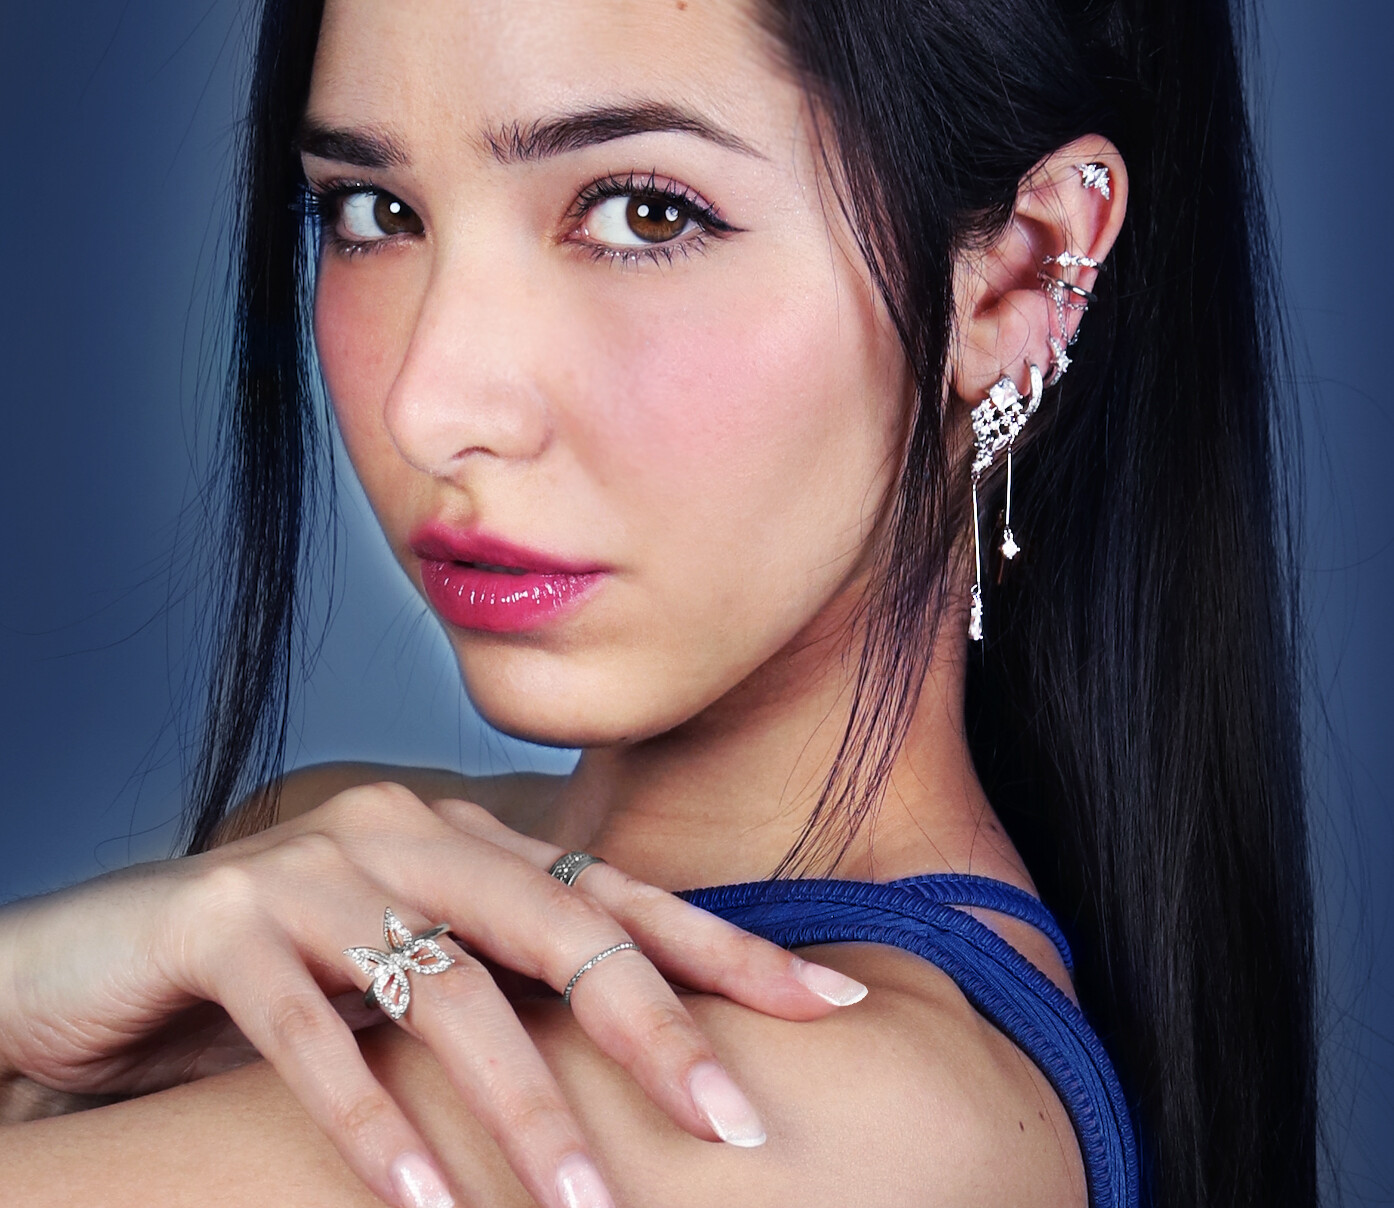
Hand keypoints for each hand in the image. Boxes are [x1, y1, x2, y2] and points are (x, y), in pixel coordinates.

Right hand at [0, 782, 865, 1207]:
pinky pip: (311, 1035)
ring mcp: (313, 871)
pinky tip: (426, 1206)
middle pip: (560, 928)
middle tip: (736, 1122)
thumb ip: (508, 978)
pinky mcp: (221, 925)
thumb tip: (647, 1051)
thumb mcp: (412, 963)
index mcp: (467, 839)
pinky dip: (372, 1128)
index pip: (619, 895)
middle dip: (655, 1028)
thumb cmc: (281, 971)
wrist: (100, 955)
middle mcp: (406, 834)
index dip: (727, 949)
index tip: (833, 1001)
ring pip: (448, 991)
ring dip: (524, 1110)